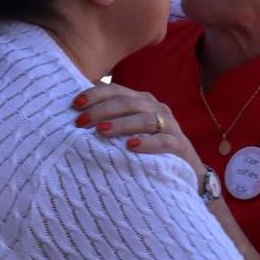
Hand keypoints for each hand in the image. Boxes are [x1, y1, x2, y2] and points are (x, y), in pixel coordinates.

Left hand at [73, 83, 201, 177]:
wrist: (184, 169)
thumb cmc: (148, 146)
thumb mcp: (129, 127)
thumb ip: (111, 112)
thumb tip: (82, 94)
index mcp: (142, 101)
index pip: (117, 90)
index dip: (96, 94)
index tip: (75, 104)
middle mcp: (157, 109)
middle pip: (128, 102)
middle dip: (102, 110)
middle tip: (81, 123)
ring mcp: (170, 126)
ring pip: (145, 119)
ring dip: (121, 124)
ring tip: (101, 132)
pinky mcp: (178, 145)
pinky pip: (163, 141)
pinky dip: (147, 143)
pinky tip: (130, 146)